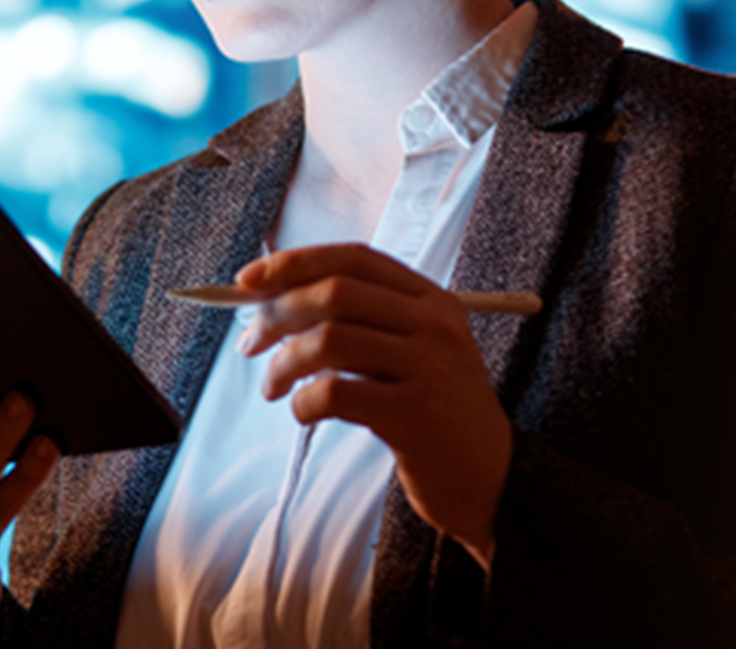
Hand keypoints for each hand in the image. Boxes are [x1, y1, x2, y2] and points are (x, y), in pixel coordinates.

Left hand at [237, 244, 510, 565]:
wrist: (488, 477)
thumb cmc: (432, 411)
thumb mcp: (411, 351)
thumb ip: (358, 320)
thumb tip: (271, 299)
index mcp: (431, 300)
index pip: (353, 258)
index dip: (294, 263)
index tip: (247, 281)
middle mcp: (434, 325)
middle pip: (335, 293)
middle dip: (277, 314)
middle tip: (250, 345)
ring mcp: (428, 368)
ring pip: (329, 340)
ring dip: (283, 364)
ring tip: (273, 387)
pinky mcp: (415, 415)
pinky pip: (335, 393)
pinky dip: (303, 401)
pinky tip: (304, 413)